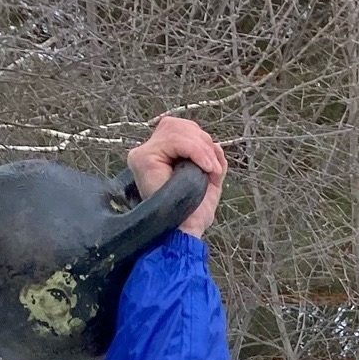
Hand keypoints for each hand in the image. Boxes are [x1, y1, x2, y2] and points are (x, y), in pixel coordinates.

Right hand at [126, 115, 225, 236]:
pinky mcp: (143, 159)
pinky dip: (196, 150)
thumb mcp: (208, 181)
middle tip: (214, 166)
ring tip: (211, 169)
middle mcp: (148, 152)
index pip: (179, 130)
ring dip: (201, 147)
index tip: (214, 165)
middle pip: (177, 125)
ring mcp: (143, 154)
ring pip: (175, 129)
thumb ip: (210, 159)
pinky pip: (174, 140)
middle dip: (202, 141)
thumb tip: (215, 144)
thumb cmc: (193, 215)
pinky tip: (205, 167)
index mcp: (160, 156)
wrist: (184, 234)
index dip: (200, 140)